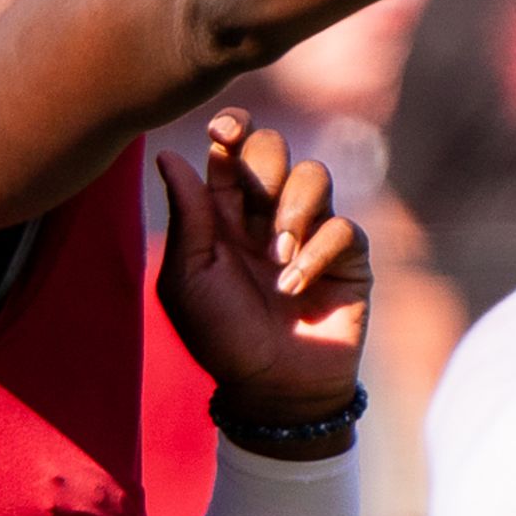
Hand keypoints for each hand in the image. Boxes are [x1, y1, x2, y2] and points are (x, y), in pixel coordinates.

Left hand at [157, 109, 370, 428]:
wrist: (273, 388)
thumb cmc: (222, 337)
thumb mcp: (189, 279)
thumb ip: (187, 217)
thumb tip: (168, 154)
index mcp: (224, 212)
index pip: (232, 148)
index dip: (232, 128)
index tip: (223, 133)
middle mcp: (268, 213)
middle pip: (275, 147)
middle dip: (264, 164)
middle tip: (254, 202)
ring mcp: (311, 230)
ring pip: (314, 175)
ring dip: (293, 210)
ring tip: (277, 257)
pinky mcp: (348, 256)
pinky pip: (342, 226)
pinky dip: (317, 252)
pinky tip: (295, 285)